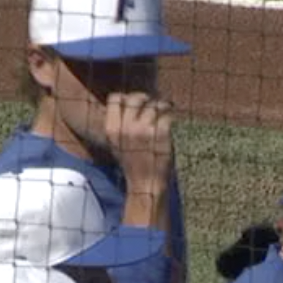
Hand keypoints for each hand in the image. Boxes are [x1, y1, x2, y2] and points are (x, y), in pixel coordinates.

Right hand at [104, 92, 175, 221]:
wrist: (146, 185)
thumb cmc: (133, 164)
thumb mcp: (117, 144)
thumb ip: (119, 123)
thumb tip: (130, 99)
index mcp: (112, 129)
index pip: (114, 98)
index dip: (125, 97)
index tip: (134, 103)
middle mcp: (126, 127)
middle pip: (135, 98)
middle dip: (145, 99)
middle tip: (153, 104)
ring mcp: (144, 130)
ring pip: (154, 105)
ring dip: (162, 106)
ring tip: (165, 111)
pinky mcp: (161, 133)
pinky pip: (167, 114)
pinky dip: (171, 115)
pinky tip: (171, 120)